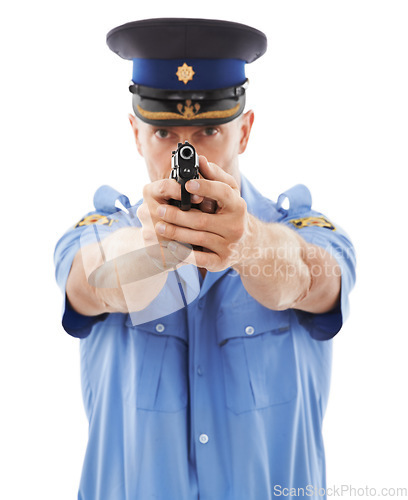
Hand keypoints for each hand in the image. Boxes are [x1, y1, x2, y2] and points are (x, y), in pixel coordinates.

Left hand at [155, 156, 249, 271]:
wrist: (249, 245)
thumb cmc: (232, 213)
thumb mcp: (230, 193)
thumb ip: (215, 176)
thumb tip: (201, 160)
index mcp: (238, 206)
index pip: (223, 193)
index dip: (205, 188)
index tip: (187, 184)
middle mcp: (236, 227)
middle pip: (203, 220)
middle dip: (178, 215)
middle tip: (159, 210)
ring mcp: (229, 246)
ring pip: (199, 238)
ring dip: (176, 233)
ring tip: (159, 226)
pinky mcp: (222, 262)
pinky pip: (201, 258)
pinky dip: (184, 253)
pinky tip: (170, 246)